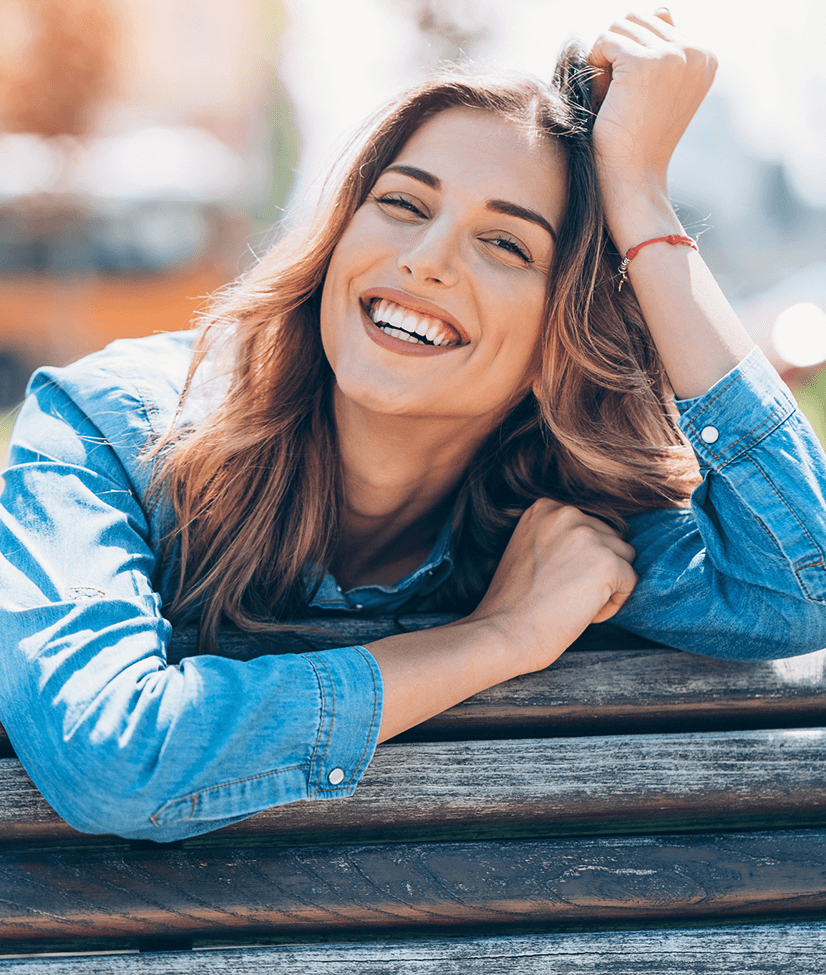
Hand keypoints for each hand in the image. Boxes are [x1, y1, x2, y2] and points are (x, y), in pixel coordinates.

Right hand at [467, 500, 637, 673]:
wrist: (503, 632)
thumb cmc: (512, 603)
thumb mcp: (527, 550)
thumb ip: (558, 538)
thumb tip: (596, 544)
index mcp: (545, 508)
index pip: (589, 527)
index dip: (579, 560)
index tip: (554, 580)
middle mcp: (567, 514)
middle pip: (610, 540)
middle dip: (595, 571)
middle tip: (563, 595)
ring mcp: (588, 537)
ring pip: (624, 560)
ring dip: (606, 586)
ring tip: (573, 604)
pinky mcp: (607, 563)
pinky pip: (631, 583)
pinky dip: (613, 604)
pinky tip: (584, 614)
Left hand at [588, 10, 716, 191]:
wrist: (633, 177)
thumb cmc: (638, 138)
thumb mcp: (657, 88)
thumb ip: (661, 47)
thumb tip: (662, 9)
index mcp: (705, 56)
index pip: (654, 22)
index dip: (629, 54)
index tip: (632, 93)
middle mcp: (696, 52)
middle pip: (636, 18)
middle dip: (615, 52)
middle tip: (614, 93)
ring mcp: (673, 56)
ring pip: (619, 25)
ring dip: (604, 58)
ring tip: (609, 95)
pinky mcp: (646, 64)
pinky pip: (605, 40)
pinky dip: (594, 64)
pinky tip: (601, 94)